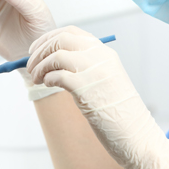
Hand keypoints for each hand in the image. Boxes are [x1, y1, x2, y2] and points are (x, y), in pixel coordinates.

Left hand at [26, 26, 168, 168]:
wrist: (137, 136)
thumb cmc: (118, 114)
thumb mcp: (105, 81)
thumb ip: (86, 68)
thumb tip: (53, 63)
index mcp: (105, 53)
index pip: (71, 32)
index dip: (49, 38)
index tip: (36, 49)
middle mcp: (100, 57)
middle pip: (61, 39)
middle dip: (40, 50)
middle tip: (30, 64)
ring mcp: (94, 71)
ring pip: (56, 54)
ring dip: (39, 65)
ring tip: (36, 79)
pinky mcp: (87, 89)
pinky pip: (58, 75)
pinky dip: (47, 78)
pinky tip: (48, 85)